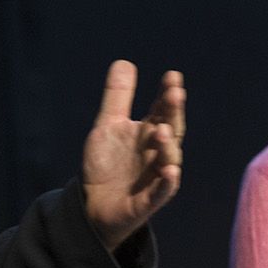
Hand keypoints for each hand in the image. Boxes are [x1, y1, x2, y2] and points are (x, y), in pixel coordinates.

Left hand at [81, 60, 185, 249]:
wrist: (92, 206)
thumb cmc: (106, 165)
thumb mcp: (107, 126)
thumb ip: (118, 97)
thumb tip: (124, 61)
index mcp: (149, 134)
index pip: (163, 111)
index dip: (167, 95)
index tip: (172, 76)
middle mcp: (157, 154)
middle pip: (171, 131)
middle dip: (173, 114)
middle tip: (174, 93)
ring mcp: (154, 178)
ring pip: (168, 161)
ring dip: (167, 146)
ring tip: (160, 129)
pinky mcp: (147, 202)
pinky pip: (161, 192)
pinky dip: (167, 182)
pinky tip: (169, 171)